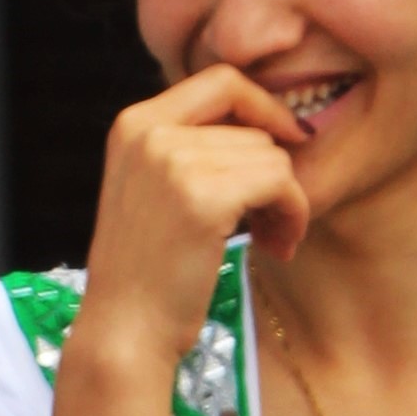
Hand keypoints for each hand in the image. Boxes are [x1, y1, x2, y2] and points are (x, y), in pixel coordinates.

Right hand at [72, 66, 312, 387]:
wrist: (124, 334)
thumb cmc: (145, 276)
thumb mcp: (151, 191)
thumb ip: (189, 146)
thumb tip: (265, 119)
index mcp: (135, 124)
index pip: (222, 81)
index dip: (264, 106)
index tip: (289, 143)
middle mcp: (150, 132)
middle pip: (252, 125)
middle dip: (274, 172)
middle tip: (270, 222)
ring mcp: (174, 161)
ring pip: (272, 155)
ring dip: (285, 201)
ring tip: (268, 240)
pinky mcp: (203, 196)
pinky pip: (280, 182)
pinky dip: (292, 215)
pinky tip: (276, 247)